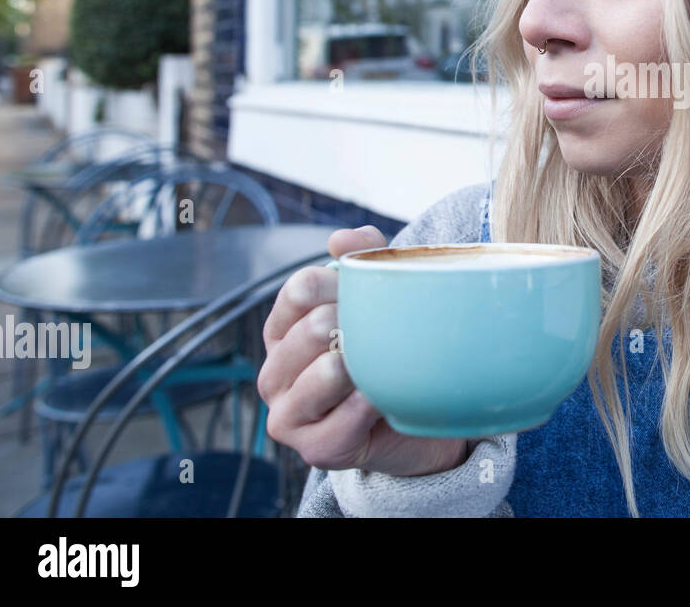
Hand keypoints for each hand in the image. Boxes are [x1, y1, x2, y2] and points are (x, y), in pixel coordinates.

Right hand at [258, 225, 470, 476]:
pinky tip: (383, 398)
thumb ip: (363, 256)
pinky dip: (368, 405)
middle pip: (309, 330)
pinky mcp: (314, 450)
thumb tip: (341, 239)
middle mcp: (275, 373)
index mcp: (282, 331)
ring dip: (359, 366)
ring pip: (322, 375)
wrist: (414, 419)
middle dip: (352, 325)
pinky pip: (342, 421)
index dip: (339, 283)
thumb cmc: (385, 353)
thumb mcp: (377, 298)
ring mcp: (288, 414)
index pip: (298, 291)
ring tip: (378, 363)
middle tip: (380, 331)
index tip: (366, 292)